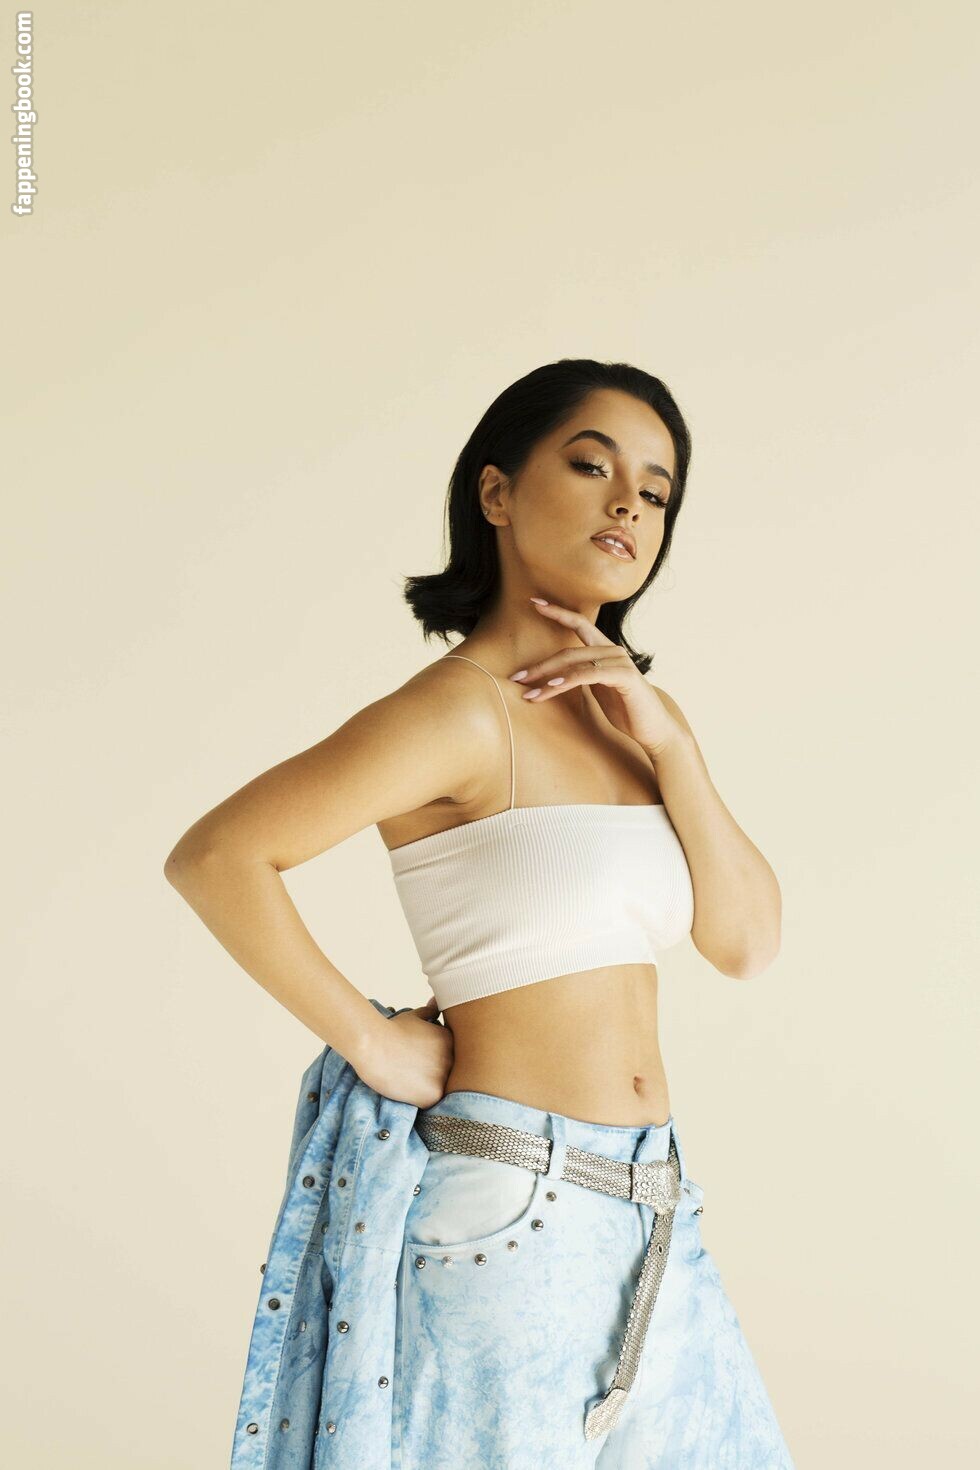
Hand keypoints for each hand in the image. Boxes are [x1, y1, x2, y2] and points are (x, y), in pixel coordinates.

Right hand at [355, 996, 454, 1107]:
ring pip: (444, 1087)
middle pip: (451, 1071)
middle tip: (416, 1070)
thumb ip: (429, 1011)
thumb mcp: (414, 1017)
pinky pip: (434, 1102)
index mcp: (451, 1040)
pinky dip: (423, 1098)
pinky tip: (410, 1090)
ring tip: (413, 1081)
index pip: (452, 1053)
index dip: (437, 1057)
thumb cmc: (391, 1030)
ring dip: (431, 1086)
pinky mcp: (434, 1095)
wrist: (374, 1046)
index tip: (421, 1058)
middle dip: (437, 1072)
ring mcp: (445, 1077)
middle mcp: (453, 1058)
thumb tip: (435, 1003)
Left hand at [511, 597, 683, 757]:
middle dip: (539, 665)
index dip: (557, 611)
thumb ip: (581, 676)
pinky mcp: (624, 677)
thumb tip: (554, 675)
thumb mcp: (598, 689)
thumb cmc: (625, 710)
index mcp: (605, 651)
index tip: (534, 603)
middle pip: (568, 651)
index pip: (580, 623)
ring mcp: (620, 663)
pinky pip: (589, 675)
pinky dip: (567, 680)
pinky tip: (551, 688)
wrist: (653, 730)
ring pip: (575, 663)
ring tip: (527, 692)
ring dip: (547, 678)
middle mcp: (613, 651)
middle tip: (516, 678)